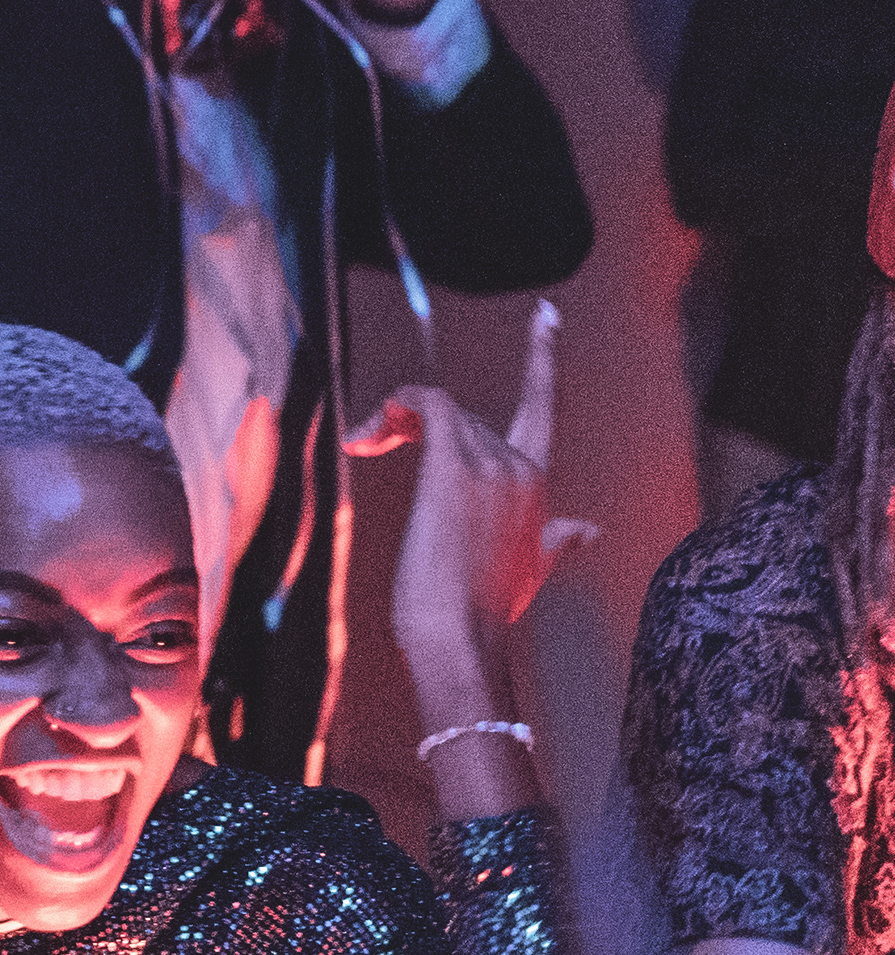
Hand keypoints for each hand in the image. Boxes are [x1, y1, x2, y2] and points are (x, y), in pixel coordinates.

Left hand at [348, 301, 594, 727]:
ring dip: (394, 423)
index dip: (542, 360)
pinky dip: (395, 407)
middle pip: (465, 417)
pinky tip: (365, 437)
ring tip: (363, 448)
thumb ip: (558, 541)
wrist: (459, 638)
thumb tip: (590, 530)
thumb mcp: (529, 571)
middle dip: (418, 425)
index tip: (546, 316)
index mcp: (538, 488)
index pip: (543, 409)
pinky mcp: (455, 467)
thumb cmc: (483, 613)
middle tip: (374, 439)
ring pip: (440, 413)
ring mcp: (493, 466)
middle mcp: (521, 468)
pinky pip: (426, 405)